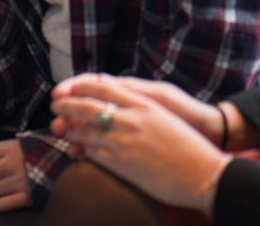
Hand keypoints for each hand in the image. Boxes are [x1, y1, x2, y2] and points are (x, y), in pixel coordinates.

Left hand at [48, 74, 230, 211]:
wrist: (205, 173)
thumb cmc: (189, 145)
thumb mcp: (164, 114)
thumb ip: (139, 103)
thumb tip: (115, 95)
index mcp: (143, 103)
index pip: (101, 86)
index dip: (79, 85)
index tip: (67, 88)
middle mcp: (131, 118)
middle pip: (86, 105)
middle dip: (66, 104)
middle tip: (54, 105)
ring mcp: (124, 141)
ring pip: (84, 130)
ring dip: (68, 128)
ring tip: (59, 127)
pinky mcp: (121, 163)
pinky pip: (92, 152)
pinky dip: (81, 149)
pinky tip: (77, 149)